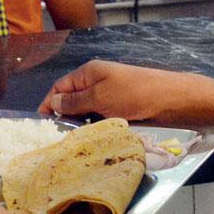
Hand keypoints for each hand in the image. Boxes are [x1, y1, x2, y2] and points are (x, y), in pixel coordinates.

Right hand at [38, 59, 202, 122]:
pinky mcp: (121, 108)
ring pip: (86, 112)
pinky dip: (96, 126)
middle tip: (59, 137)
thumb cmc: (134, 94)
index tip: (42, 123)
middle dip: (65, 116)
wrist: (171, 100)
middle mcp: (97, 83)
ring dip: (81, 124)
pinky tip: (94, 138)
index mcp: (89, 73)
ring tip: (75, 141)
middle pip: (72, 100)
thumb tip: (52, 102)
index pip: (60, 87)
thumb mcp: (100, 97)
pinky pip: (101, 118)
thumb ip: (74, 101)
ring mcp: (110, 96)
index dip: (49, 103)